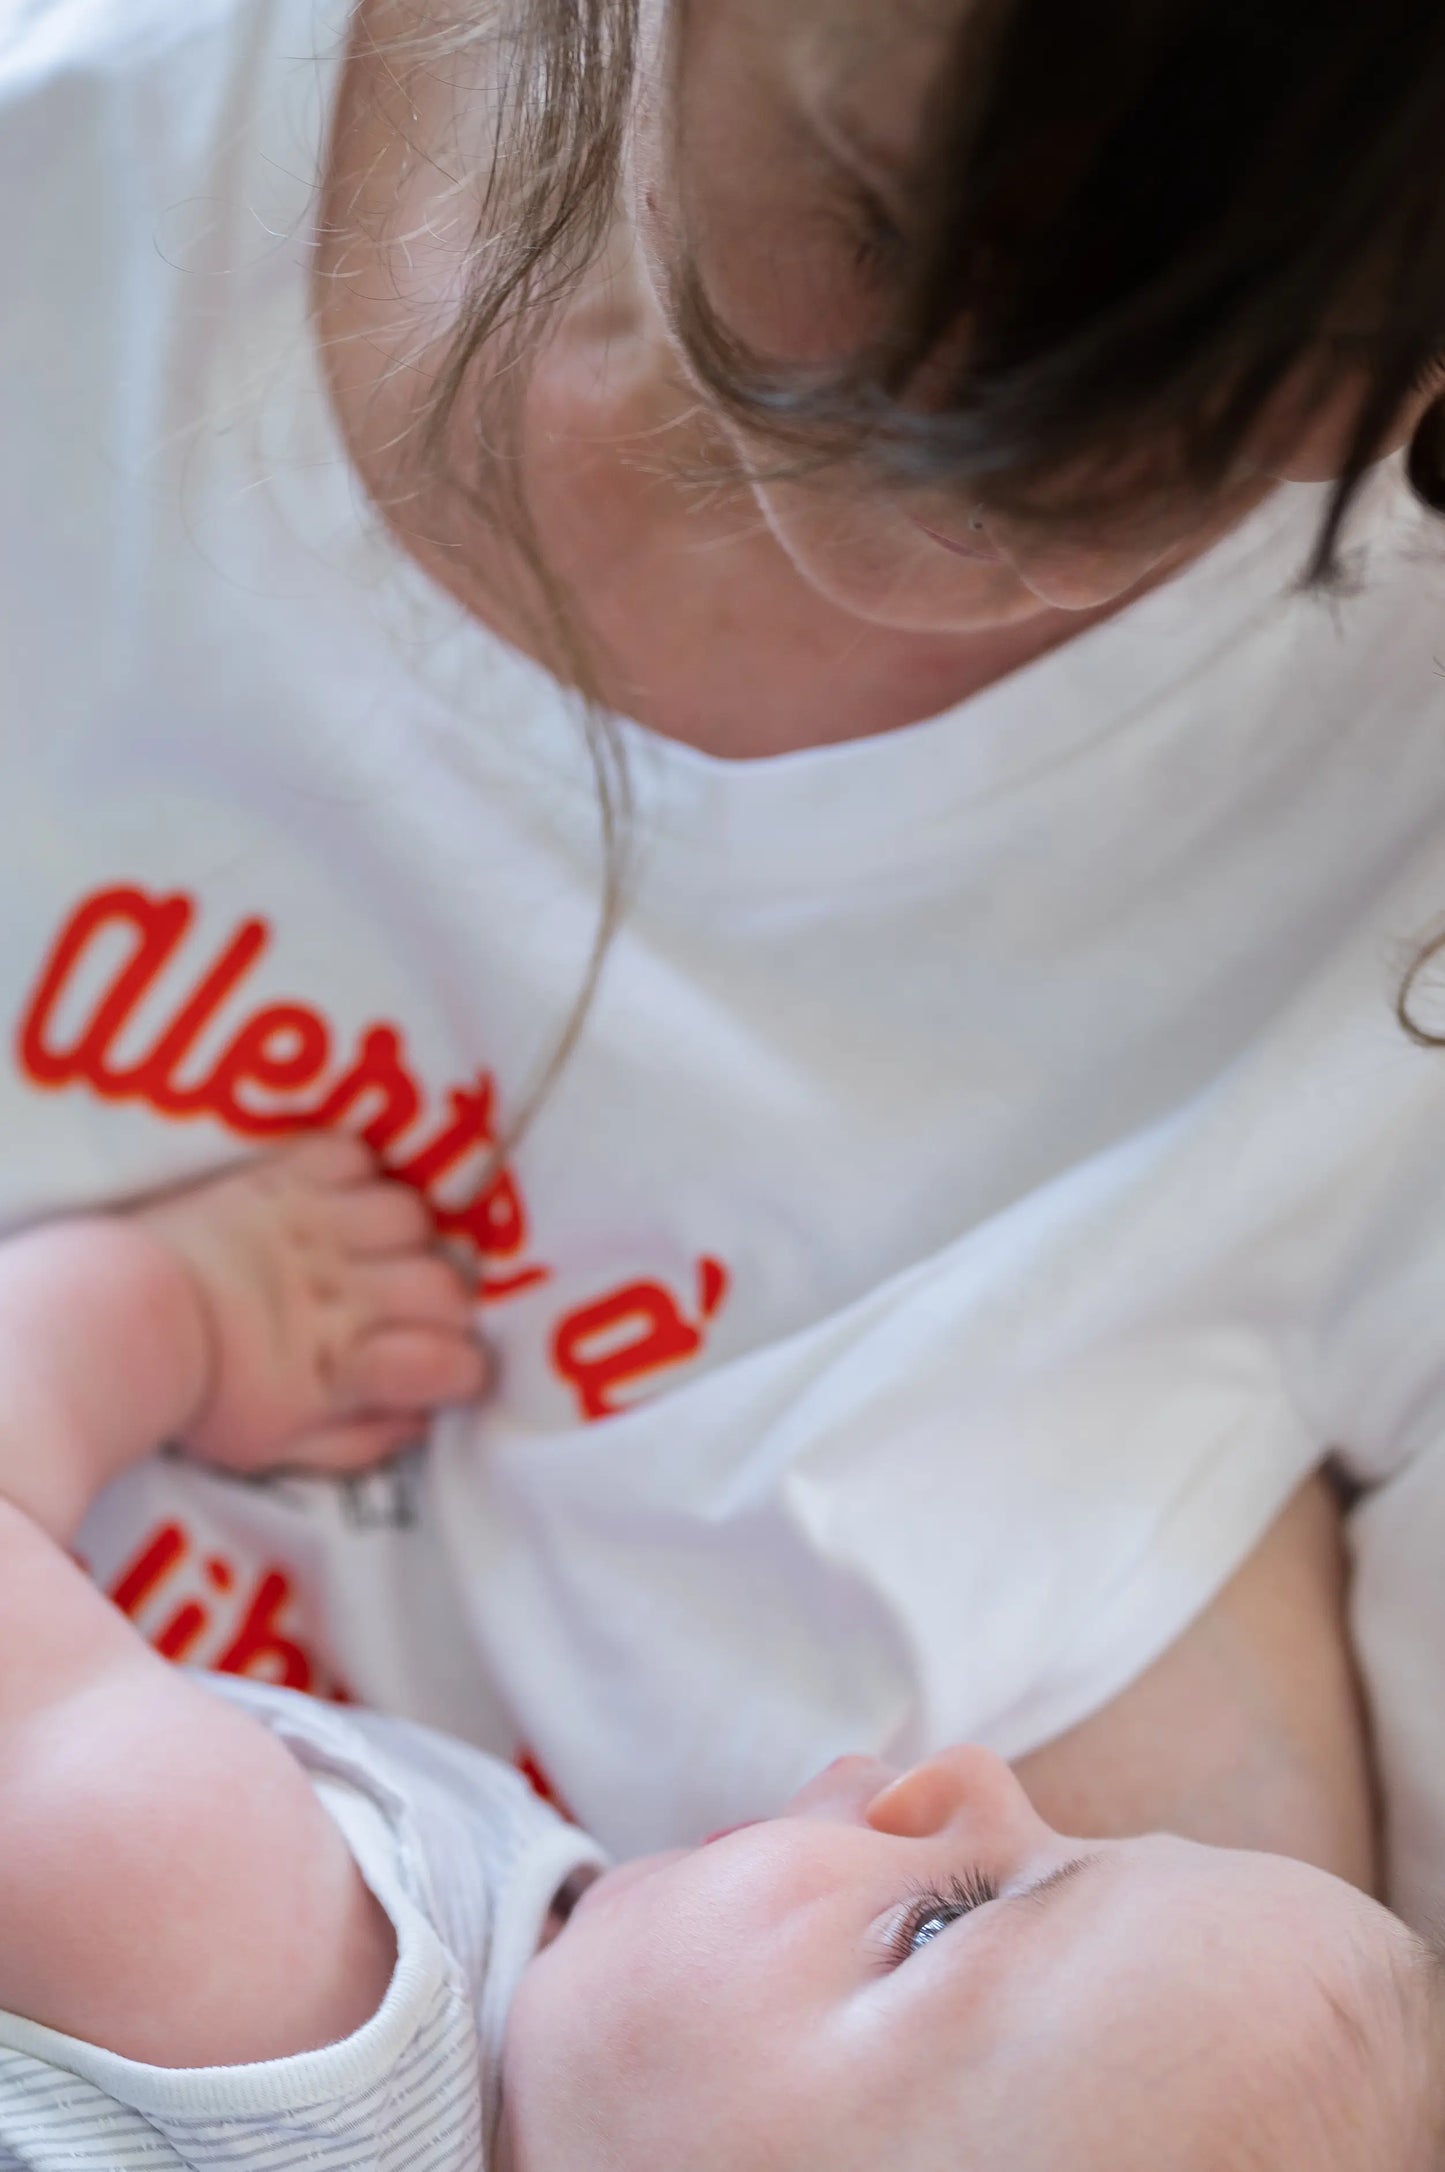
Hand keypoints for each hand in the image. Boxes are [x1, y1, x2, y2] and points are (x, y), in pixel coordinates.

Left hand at [139, 1133, 490, 1474]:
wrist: (114, 1325)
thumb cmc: (196, 1399)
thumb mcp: (274, 1451)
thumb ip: (358, 1443)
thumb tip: (421, 1423)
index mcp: (345, 1364)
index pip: (450, 1362)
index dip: (465, 1371)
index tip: (453, 1375)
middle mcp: (344, 1290)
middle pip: (446, 1286)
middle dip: (450, 1308)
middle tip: (419, 1317)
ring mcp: (315, 1227)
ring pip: (412, 1215)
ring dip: (410, 1237)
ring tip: (382, 1252)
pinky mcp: (281, 1178)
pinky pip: (353, 1155)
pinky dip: (360, 1174)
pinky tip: (345, 1201)